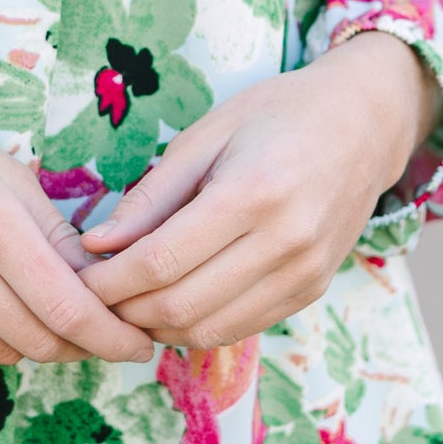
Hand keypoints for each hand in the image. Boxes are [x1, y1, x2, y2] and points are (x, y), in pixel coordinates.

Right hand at [0, 82, 154, 376]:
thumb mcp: (4, 171)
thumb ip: (54, 234)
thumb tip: (104, 286)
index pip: (68, 307)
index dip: (113, 337)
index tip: (140, 344)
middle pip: (40, 340)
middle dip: (83, 345)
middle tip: (103, 332)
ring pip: (3, 354)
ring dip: (38, 346)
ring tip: (50, 319)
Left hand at [76, 34, 442, 350]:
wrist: (365, 123)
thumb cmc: (278, 114)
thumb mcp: (206, 135)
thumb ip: (151, 196)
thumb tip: (97, 245)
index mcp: (253, 192)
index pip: (160, 261)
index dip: (108, 281)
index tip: (77, 277)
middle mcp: (286, 241)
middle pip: (181, 305)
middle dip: (124, 310)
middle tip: (93, 295)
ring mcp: (305, 273)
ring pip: (208, 329)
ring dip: (156, 327)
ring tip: (127, 302)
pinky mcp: (313, 290)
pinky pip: (240, 328)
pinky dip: (195, 327)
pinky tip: (171, 304)